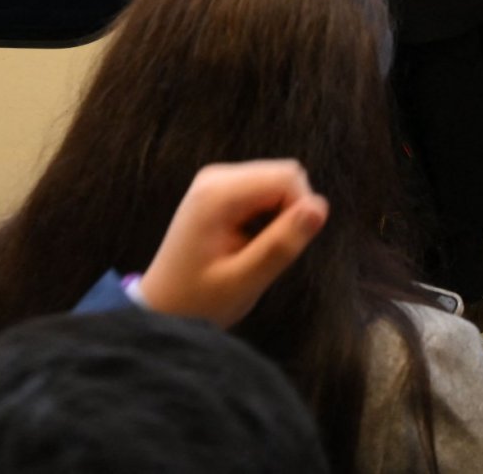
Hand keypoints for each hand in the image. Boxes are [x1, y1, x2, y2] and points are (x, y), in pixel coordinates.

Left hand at [137, 161, 329, 328]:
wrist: (162, 309)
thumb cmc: (198, 301)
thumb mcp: (243, 281)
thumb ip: (281, 244)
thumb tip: (320, 207)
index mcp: (218, 194)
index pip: (288, 177)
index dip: (301, 210)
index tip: (286, 247)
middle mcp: (216, 176)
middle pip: (284, 174)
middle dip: (291, 212)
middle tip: (267, 251)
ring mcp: (216, 180)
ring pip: (278, 181)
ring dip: (280, 215)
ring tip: (255, 249)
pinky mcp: (220, 189)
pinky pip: (265, 189)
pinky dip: (269, 214)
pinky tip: (249, 241)